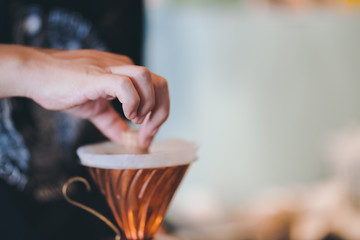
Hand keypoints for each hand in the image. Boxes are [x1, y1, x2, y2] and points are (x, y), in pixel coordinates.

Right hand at [5, 46, 169, 146]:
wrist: (35, 74)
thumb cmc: (62, 86)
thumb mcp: (95, 109)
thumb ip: (112, 123)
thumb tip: (125, 139)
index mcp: (125, 72)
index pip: (157, 88)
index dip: (159, 114)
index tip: (148, 136)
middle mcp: (122, 66)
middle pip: (160, 83)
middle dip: (161, 111)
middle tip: (148, 133)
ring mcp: (110, 69)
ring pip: (148, 78)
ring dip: (148, 105)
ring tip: (135, 120)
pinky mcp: (97, 76)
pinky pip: (125, 85)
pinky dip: (132, 102)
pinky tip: (126, 114)